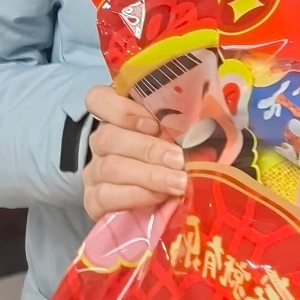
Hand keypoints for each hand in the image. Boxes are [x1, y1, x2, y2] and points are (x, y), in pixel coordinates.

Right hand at [81, 84, 186, 220]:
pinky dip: (137, 196)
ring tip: (178, 182)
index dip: (122, 110)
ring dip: (149, 175)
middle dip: (148, 149)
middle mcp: (100, 140)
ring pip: (110, 168)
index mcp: (115, 115)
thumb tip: (206, 124)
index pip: (98, 99)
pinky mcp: (92, 200)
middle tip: (179, 160)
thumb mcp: (177, 133)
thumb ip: (181, 124)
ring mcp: (94, 171)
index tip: (154, 123)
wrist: (155, 199)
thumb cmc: (173, 153)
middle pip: (108, 137)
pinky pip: (105, 197)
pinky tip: (160, 197)